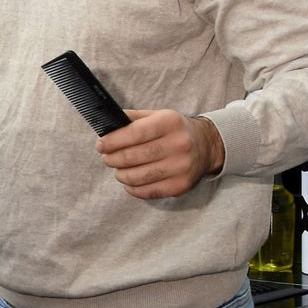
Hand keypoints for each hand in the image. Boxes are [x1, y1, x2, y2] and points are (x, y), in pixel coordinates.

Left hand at [97, 111, 223, 199]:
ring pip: (138, 177)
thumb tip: (106, 124)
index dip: (113, 141)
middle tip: (107, 158)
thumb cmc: (175, 130)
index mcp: (170, 123)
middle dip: (113, 159)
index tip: (101, 145)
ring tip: (118, 170)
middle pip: (134, 156)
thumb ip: (132, 118)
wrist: (206, 146)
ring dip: (121, 175)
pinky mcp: (180, 186)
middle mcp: (178, 144)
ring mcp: (181, 167)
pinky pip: (148, 192)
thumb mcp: (158, 115)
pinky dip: (133, 188)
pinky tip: (130, 181)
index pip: (135, 133)